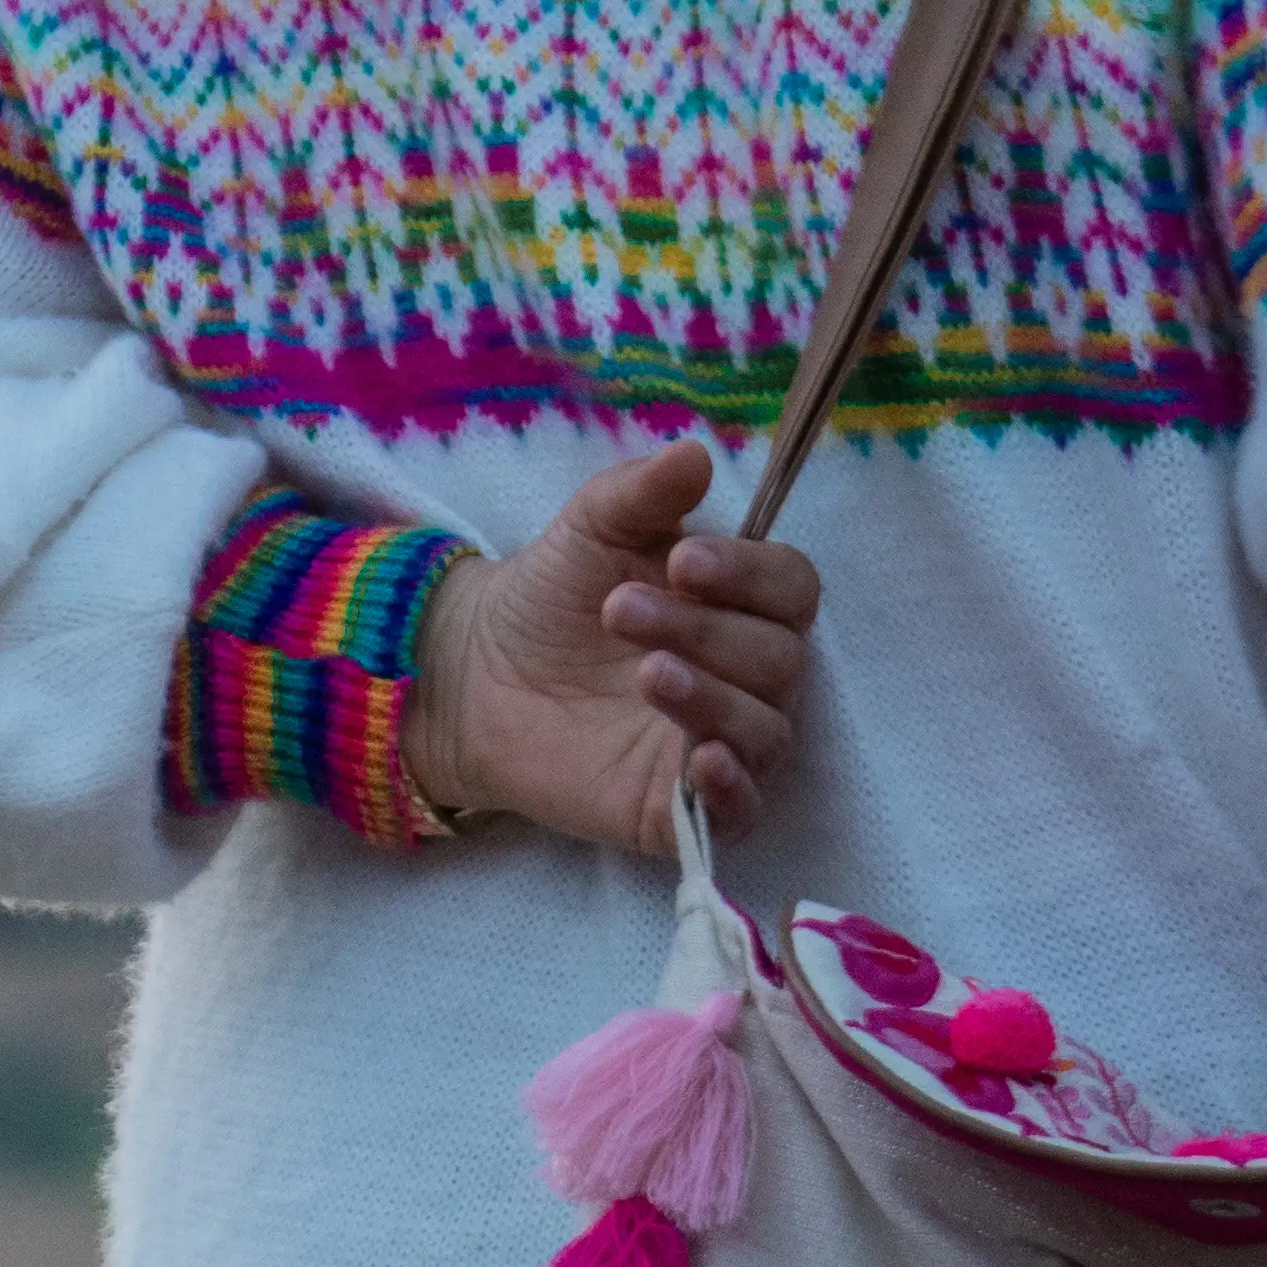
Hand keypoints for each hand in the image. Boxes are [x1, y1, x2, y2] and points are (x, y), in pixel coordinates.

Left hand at [405, 442, 820, 861]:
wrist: (475, 673)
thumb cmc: (553, 595)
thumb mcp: (592, 528)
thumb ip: (644, 492)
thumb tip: (694, 453)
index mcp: (740, 603)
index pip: (791, 589)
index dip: (751, 575)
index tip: (681, 561)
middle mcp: (746, 676)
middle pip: (779, 659)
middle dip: (708, 631)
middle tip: (621, 610)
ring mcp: (721, 743)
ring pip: (768, 732)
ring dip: (716, 698)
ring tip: (647, 672)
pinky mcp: (683, 806)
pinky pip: (742, 813)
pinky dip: (733, 789)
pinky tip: (698, 760)